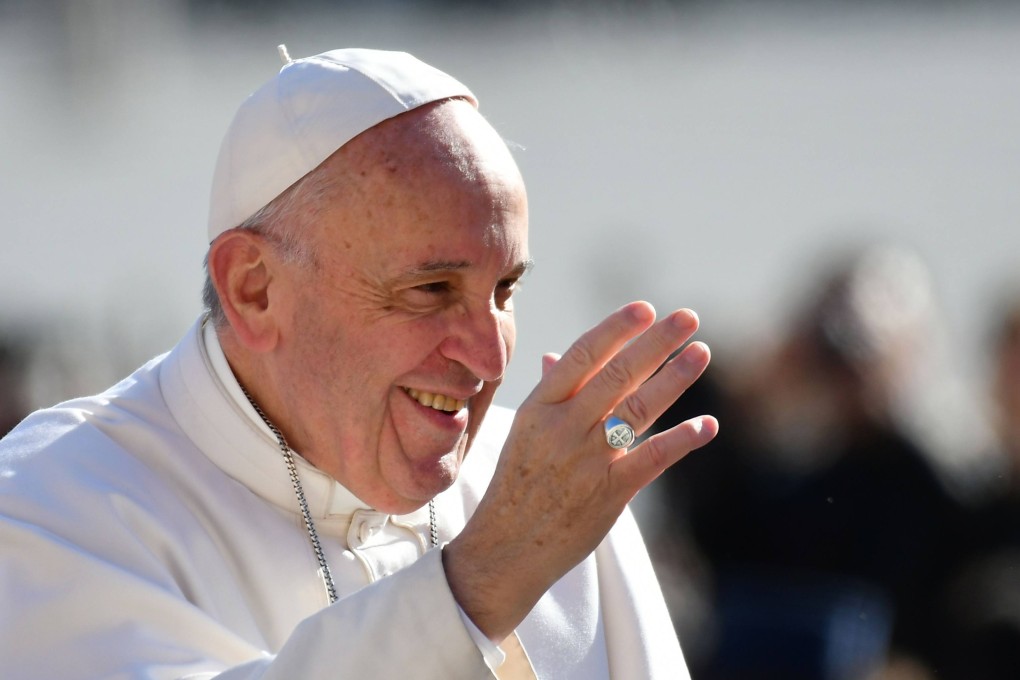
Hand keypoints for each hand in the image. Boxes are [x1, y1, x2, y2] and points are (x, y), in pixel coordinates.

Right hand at [443, 301, 717, 640]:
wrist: (505, 548)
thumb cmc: (516, 484)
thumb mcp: (524, 433)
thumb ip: (548, 393)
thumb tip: (557, 355)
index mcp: (539, 407)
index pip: (581, 356)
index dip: (615, 329)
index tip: (645, 307)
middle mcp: (563, 428)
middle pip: (617, 375)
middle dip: (656, 342)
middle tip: (689, 317)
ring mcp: (587, 460)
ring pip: (638, 410)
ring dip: (674, 379)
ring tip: (700, 353)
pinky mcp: (609, 493)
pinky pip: (652, 459)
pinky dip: (681, 439)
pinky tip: (706, 424)